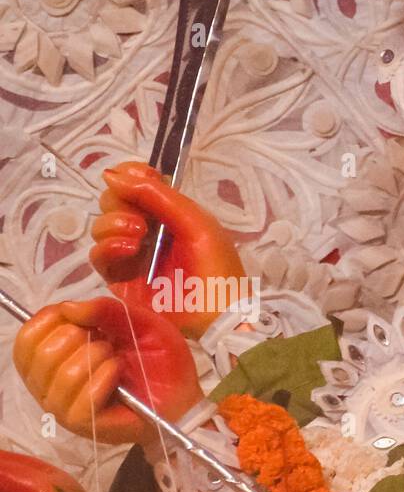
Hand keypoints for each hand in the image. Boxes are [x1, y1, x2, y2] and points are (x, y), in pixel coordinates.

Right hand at [14, 296, 201, 443]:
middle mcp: (49, 383)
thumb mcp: (137, 322)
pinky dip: (103, 378)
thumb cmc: (157, 360)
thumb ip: (105, 309)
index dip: (53, 318)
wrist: (183, 396)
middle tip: (107, 344)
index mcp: (54, 357)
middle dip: (80, 337)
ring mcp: (63, 406)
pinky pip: (80, 398)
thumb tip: (68, 308)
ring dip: (96, 358)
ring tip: (117, 361)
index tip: (87, 319)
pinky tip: (118, 375)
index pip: (28, 335)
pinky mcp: (83, 424)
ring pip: (61, 373)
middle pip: (40, 351)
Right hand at [92, 161, 243, 337]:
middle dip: (120, 204)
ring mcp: (132, 254)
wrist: (218, 317)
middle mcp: (147, 230)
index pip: (136, 182)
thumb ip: (158, 194)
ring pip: (101, 226)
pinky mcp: (121, 279)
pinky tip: (129, 251)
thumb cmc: (216, 268)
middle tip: (142, 222)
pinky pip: (98, 256)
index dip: (129, 175)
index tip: (134, 178)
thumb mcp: (195, 223)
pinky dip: (108, 248)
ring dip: (113, 225)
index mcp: (169, 212)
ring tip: (139, 237)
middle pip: (112, 201)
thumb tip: (112, 174)